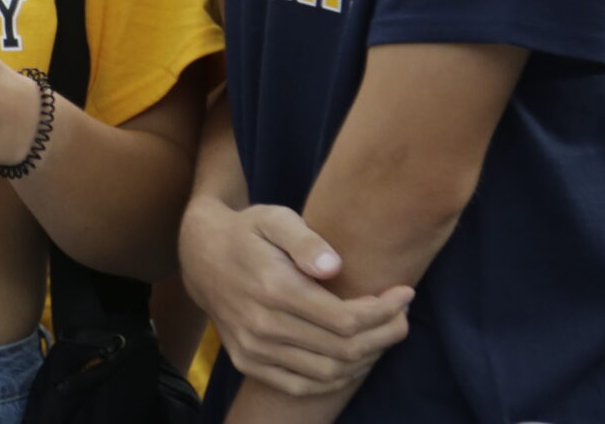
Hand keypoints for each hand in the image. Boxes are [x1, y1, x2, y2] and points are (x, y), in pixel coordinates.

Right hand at [177, 196, 410, 395]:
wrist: (199, 254)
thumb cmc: (248, 232)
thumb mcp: (274, 218)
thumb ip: (306, 240)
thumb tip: (335, 267)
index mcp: (274, 288)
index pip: (345, 319)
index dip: (384, 312)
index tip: (405, 293)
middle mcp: (262, 325)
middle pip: (343, 350)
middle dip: (385, 335)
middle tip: (403, 316)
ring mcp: (253, 349)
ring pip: (327, 373)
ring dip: (366, 359)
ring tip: (383, 334)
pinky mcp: (248, 362)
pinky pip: (301, 386)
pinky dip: (334, 379)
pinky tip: (353, 358)